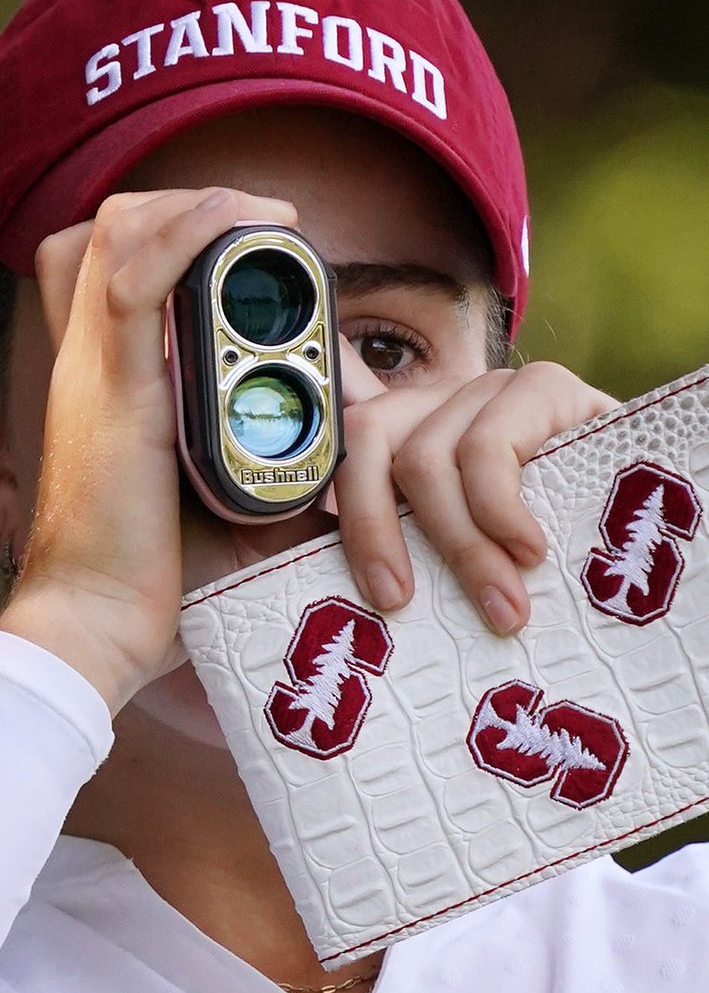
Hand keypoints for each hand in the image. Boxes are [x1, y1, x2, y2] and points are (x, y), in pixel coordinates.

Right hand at [0, 187, 297, 713]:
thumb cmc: (146, 569)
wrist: (95, 623)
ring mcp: (95, 370)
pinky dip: (186, 236)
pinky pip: (136, 283)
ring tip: (264, 222)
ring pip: (118, 236)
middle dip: (185, 208)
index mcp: (99, 375)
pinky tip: (233, 221)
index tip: (242, 240)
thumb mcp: (191, 489)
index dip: (165, 229)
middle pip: (106, 230)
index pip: (100, 261)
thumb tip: (314, 445)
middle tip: (259, 227)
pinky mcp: (116, 393)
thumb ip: (234, 452)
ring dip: (198, 210)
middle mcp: (87, 359)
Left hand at [334, 350, 615, 633]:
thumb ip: (417, 554)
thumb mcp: (470, 551)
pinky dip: (498, 510)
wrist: (645, 521)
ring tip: (501, 604)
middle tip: (403, 604)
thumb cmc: (551, 550)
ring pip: (426, 455)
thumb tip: (357, 603)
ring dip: (459, 545)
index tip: (374, 594)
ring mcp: (489, 390)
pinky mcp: (542, 388)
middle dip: (378, 530)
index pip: (348, 451)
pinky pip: (489, 447)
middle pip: (371, 441)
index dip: (347, 515)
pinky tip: (529, 550)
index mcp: (410, 435)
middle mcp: (443, 401)